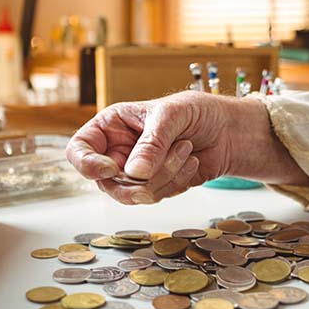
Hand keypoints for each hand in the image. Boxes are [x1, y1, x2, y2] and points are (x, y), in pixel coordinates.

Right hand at [66, 91, 308, 204]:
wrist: (229, 131)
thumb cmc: (197, 111)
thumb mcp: (172, 115)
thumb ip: (152, 143)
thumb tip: (135, 173)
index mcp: (110, 126)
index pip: (79, 149)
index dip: (87, 164)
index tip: (111, 169)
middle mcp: (118, 151)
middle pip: (106, 182)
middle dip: (137, 179)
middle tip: (157, 168)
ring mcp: (137, 173)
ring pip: (134, 194)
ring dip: (165, 176)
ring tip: (186, 150)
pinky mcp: (158, 187)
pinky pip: (158, 197)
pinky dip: (178, 182)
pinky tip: (192, 162)